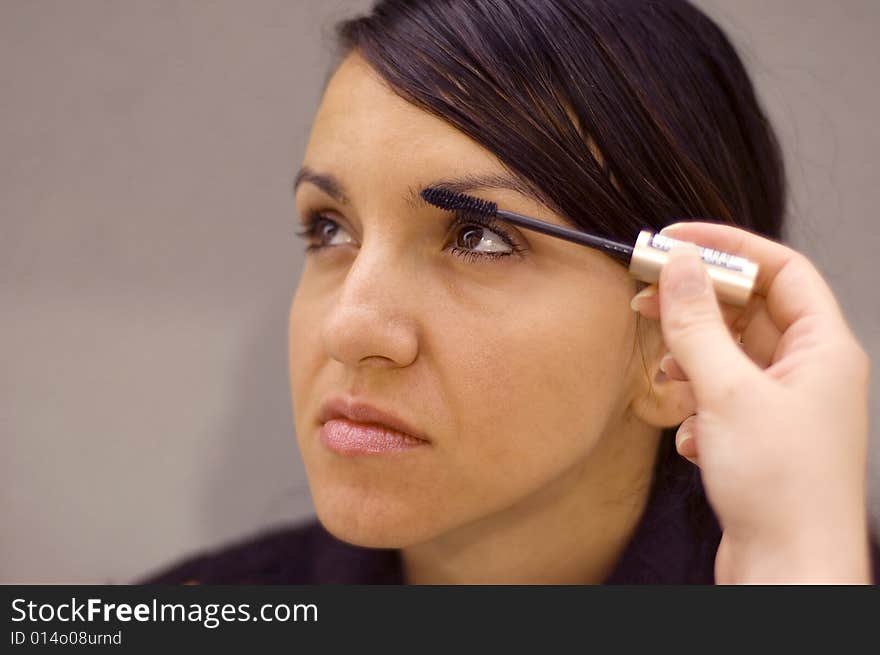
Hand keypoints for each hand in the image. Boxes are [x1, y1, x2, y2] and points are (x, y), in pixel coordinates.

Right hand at [630, 222, 871, 583]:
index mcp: (823, 349)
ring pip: (729, 355)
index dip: (729, 247)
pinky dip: (696, 404)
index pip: (781, 269)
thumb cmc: (781, 489)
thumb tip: (680, 265)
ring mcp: (785, 406)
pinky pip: (721, 396)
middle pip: (749, 310)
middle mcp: (809, 372)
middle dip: (696, 304)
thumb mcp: (728, 392)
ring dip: (691, 359)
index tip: (676, 239)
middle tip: (647, 293)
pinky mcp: (759, 437)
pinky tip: (690, 434)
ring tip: (665, 374)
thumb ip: (698, 324)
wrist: (788, 572)